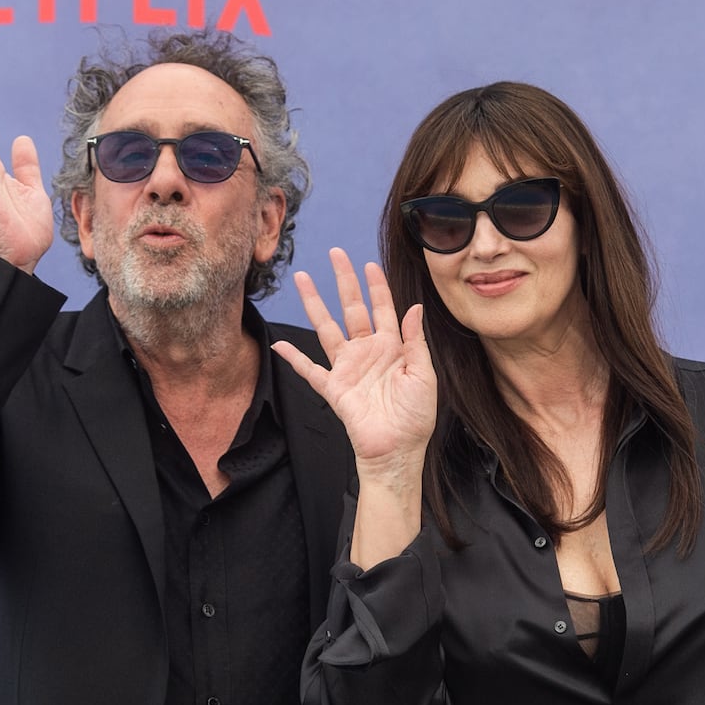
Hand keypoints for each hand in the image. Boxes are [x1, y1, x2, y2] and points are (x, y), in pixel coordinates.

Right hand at [272, 249, 437, 475]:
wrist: (398, 451)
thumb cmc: (416, 417)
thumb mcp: (423, 374)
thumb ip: (414, 340)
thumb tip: (413, 307)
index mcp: (391, 348)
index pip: (383, 308)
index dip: (376, 286)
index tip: (369, 264)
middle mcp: (367, 352)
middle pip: (352, 308)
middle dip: (344, 281)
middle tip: (336, 254)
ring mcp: (348, 368)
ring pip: (327, 328)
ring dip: (315, 304)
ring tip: (303, 279)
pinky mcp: (334, 388)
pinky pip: (310, 370)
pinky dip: (294, 358)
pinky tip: (280, 343)